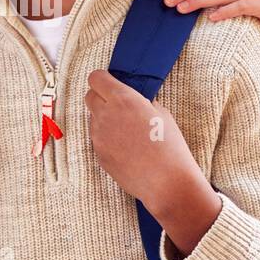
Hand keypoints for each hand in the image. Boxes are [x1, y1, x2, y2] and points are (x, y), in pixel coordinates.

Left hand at [84, 70, 208, 213]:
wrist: (166, 181)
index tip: (110, 83)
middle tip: (118, 106)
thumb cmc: (170, 146)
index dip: (103, 80)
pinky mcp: (99, 154)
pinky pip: (98, 139)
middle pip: (89, 97)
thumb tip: (134, 100)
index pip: (96, 78)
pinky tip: (127, 148)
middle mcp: (105, 115)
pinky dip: (107, 139)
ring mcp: (99, 136)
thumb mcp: (161, 113)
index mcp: (122, 99)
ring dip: (104, 120)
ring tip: (128, 132)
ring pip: (93, 119)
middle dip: (100, 97)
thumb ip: (140, 102)